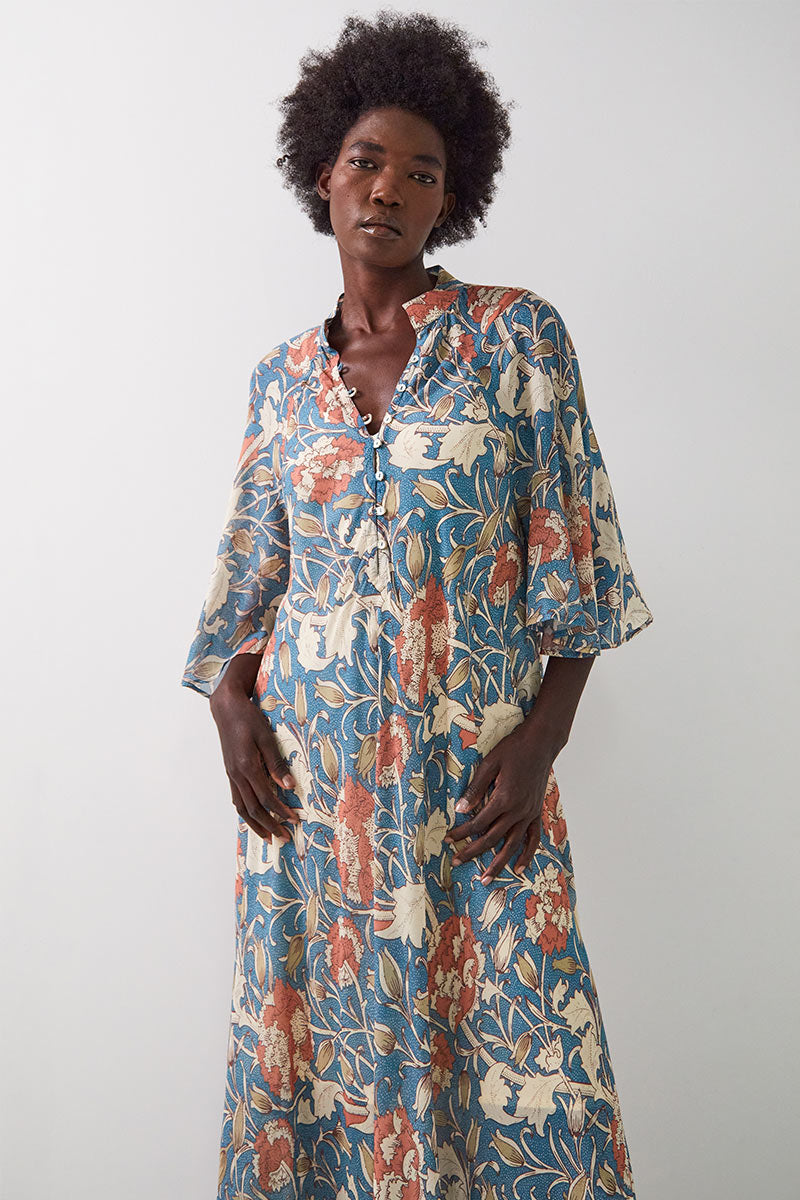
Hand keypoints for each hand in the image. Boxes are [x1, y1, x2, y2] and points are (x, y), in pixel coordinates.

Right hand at [209, 673, 300, 840]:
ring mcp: (231, 774)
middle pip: (253, 809)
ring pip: (241, 808)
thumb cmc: (248, 719)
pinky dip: (245, 811)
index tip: (295, 820)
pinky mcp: (230, 771)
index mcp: (247, 767)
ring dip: (255, 824)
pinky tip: (253, 816)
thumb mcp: (267, 738)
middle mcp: (237, 775)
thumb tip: (289, 786)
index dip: (281, 811)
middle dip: (269, 825)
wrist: (226, 708)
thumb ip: (277, 763)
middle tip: (284, 837)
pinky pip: (236, 798)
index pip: (267, 798)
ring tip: (268, 836)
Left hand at [443, 727, 555, 882]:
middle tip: (457, 862)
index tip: (448, 839)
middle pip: (492, 839)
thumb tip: (460, 809)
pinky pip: (533, 839)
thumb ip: (475, 789)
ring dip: (498, 864)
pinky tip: (519, 868)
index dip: (461, 833)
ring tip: (486, 879)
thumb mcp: (489, 765)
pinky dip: (527, 855)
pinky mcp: (536, 812)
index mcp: (503, 799)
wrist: (541, 743)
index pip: (477, 823)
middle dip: (472, 852)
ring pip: (512, 845)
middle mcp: (517, 811)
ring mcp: (529, 813)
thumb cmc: (513, 750)